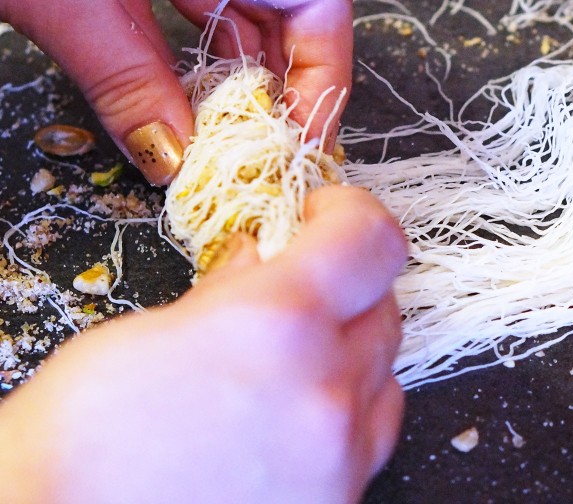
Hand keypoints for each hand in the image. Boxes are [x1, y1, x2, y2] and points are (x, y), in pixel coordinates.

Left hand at [0, 0, 352, 183]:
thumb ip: (124, 78)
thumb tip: (174, 158)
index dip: (323, 73)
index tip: (301, 142)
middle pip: (282, 7)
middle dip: (274, 88)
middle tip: (258, 160)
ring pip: (228, 12)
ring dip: (222, 83)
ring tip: (214, 150)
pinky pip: (174, 8)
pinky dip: (174, 62)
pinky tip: (169, 114)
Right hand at [0, 186, 406, 502]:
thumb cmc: (71, 458)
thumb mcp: (134, 340)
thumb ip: (221, 293)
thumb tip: (259, 262)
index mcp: (273, 326)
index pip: (370, 239)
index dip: (350, 213)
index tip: (325, 214)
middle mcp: (324, 392)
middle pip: (383, 305)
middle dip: (345, 285)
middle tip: (294, 288)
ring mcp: (339, 457)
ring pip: (385, 373)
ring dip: (348, 351)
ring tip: (283, 362)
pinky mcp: (338, 502)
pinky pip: (369, 438)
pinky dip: (343, 412)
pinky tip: (286, 417)